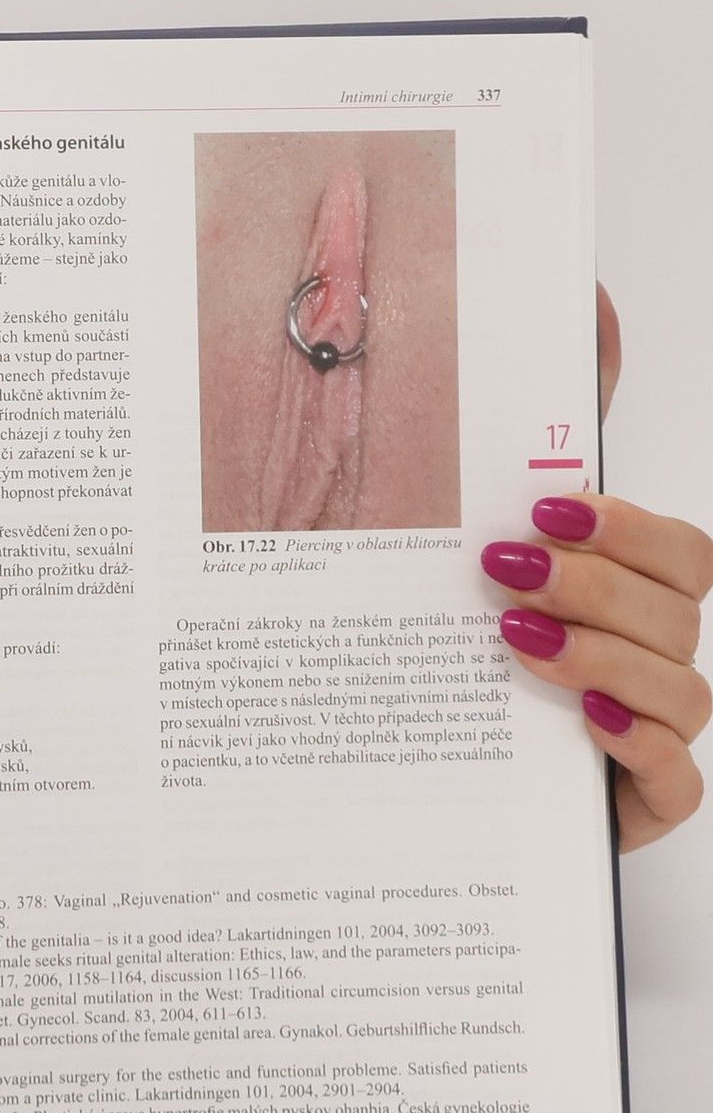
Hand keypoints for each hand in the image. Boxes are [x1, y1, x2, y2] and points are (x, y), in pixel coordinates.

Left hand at [481, 286, 712, 850]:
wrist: (432, 778)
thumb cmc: (473, 652)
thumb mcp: (488, 543)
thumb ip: (547, 436)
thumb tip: (592, 307)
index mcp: (634, 598)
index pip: (681, 552)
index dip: (629, 527)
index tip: (546, 508)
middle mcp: (658, 658)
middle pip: (678, 611)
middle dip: (596, 583)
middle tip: (505, 571)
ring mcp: (657, 733)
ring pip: (681, 689)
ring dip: (603, 657)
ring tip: (516, 640)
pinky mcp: (640, 805)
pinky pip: (677, 782)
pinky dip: (643, 751)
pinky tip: (587, 725)